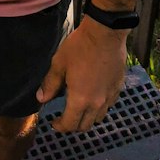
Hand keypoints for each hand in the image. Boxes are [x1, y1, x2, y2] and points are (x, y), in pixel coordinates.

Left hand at [36, 17, 127, 131]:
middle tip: (65, 117)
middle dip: (73, 125)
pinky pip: (108, 105)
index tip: (54, 123)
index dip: (60, 126)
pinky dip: (99, 107)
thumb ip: (50, 83)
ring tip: (79, 107)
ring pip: (98, 117)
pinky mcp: (117, 88)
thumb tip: (41, 98)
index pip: (70, 124)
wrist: (105, 33)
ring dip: (87, 117)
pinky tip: (94, 96)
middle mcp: (97, 103)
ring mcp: (109, 97)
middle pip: (85, 126)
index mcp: (80, 99)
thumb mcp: (59, 63)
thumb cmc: (80, 46)